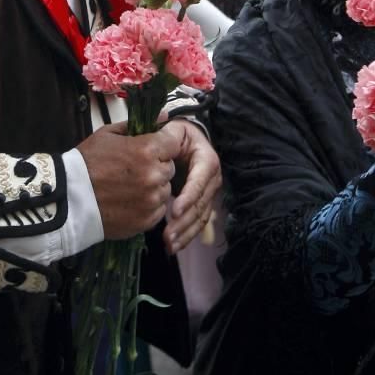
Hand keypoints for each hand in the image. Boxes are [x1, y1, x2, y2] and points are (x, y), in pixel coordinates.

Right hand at [78, 122, 175, 239]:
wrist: (70, 198)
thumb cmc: (87, 162)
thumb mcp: (108, 134)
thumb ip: (137, 124)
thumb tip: (164, 116)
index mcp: (146, 150)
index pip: (173, 143)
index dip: (164, 144)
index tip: (154, 147)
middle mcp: (154, 175)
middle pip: (170, 167)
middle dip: (158, 165)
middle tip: (136, 167)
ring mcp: (151, 200)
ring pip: (165, 189)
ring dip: (154, 186)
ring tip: (131, 185)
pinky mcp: (147, 220)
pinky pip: (159, 209)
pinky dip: (149, 204)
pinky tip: (130, 200)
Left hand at [159, 119, 221, 254]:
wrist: (181, 140)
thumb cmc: (173, 134)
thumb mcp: (171, 129)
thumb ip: (165, 132)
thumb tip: (163, 132)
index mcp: (205, 157)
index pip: (200, 178)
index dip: (189, 195)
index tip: (174, 210)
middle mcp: (211, 176)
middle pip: (201, 202)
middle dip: (185, 220)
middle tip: (167, 234)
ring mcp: (208, 191)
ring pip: (201, 216)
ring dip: (186, 232)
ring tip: (169, 244)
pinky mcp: (201, 202)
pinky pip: (198, 221)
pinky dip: (187, 235)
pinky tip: (175, 245)